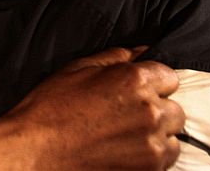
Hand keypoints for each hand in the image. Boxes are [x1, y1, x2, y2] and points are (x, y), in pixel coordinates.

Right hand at [0, 47, 183, 169]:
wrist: (34, 151)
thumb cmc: (50, 108)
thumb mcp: (79, 68)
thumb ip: (116, 58)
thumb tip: (142, 51)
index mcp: (133, 79)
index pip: (168, 76)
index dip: (153, 82)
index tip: (138, 90)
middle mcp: (149, 109)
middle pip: (175, 107)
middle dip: (158, 107)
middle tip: (130, 114)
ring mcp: (151, 141)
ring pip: (173, 133)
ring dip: (158, 132)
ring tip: (128, 134)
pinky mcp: (148, 168)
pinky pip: (168, 157)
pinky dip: (154, 153)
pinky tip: (129, 149)